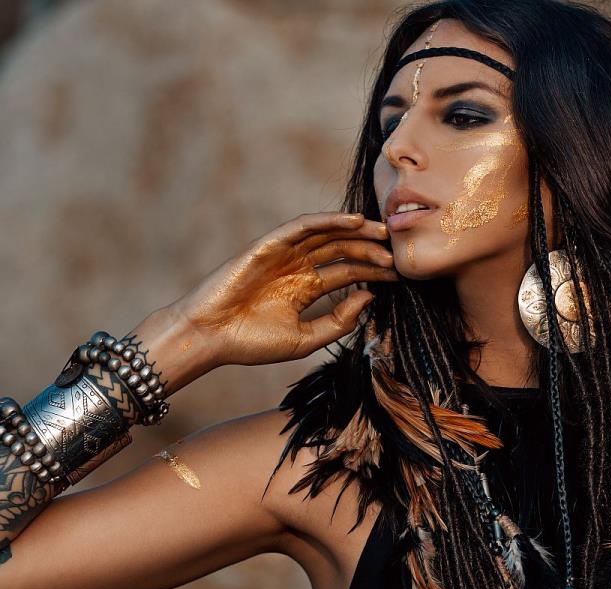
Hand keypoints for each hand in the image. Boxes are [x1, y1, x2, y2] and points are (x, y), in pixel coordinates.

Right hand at [167, 211, 396, 368]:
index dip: (372, 271)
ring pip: (327, 235)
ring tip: (383, 231)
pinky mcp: (268, 245)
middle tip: (397, 250)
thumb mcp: (305, 339)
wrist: (208, 338)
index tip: (399, 274)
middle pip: (341, 251)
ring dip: (355, 230)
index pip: (346, 273)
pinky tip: (353, 221)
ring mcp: (283, 254)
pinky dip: (327, 220)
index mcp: (304, 289)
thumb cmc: (251, 343)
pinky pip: (302, 227)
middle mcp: (296, 268)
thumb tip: (369, 298)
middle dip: (369, 249)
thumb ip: (338, 321)